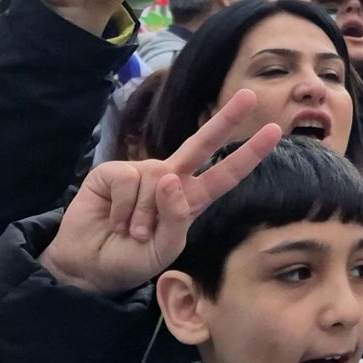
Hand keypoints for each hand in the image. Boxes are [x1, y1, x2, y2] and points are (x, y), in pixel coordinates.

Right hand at [39, 90, 282, 293]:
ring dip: (141, 217)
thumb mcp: (164, 250)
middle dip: (225, 120)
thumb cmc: (131, 259)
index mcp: (191, 200)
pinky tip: (114, 219)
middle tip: (249, 95)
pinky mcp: (113, 171)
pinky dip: (122, 208)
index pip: (225, 175)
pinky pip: (127, 181)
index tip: (274, 132)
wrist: (89, 267)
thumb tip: (171, 177)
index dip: (249, 155)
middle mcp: (170, 179)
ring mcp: (142, 173)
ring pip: (156, 181)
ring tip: (129, 232)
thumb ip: (176, 219)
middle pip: (201, 144)